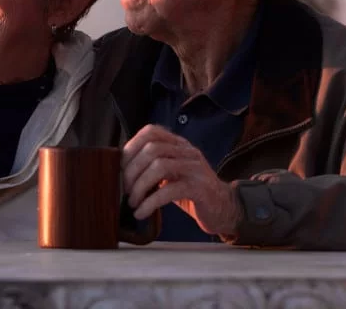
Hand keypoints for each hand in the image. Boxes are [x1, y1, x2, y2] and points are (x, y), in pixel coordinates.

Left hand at [122, 124, 241, 236]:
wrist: (225, 209)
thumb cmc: (192, 192)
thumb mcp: (171, 174)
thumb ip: (153, 165)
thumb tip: (122, 169)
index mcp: (179, 145)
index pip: (152, 131)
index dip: (131, 146)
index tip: (120, 166)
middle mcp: (188, 152)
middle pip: (152, 149)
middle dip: (132, 170)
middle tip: (125, 189)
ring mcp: (195, 168)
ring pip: (159, 166)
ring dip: (139, 186)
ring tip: (132, 202)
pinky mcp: (199, 188)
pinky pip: (170, 190)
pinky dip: (150, 202)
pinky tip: (142, 212)